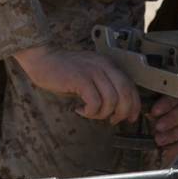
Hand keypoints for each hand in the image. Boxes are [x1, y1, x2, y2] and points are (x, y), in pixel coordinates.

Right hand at [13, 45, 139, 124]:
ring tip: (90, 113)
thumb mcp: (88, 73)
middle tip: (113, 120)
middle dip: (123, 112)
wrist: (42, 58)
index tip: (132, 117)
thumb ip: (103, 84)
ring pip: (111, 100)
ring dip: (102, 114)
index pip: (130, 85)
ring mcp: (91, 71)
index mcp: (107, 64)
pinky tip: (80, 109)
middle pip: (125, 93)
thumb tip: (117, 106)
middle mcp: (102, 65)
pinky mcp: (80, 79)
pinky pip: (95, 103)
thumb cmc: (62, 69)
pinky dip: (90, 112)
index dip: (135, 104)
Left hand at [148, 95, 177, 159]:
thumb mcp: (161, 99)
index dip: (167, 103)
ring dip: (174, 134)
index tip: (154, 111)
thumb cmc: (167, 104)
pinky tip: (166, 151)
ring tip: (159, 140)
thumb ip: (158, 103)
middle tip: (157, 127)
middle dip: (172, 119)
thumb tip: (150, 113)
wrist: (175, 112)